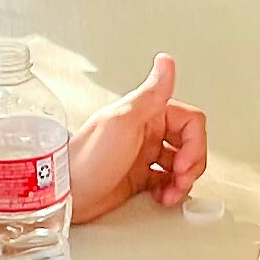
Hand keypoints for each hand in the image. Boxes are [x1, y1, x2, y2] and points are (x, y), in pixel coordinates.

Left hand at [66, 54, 205, 220]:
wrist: (65, 192)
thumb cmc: (88, 158)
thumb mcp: (122, 122)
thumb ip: (150, 94)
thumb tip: (166, 62)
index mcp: (147, 114)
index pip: (190, 121)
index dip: (194, 143)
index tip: (182, 162)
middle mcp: (147, 132)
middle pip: (189, 143)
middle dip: (191, 164)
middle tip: (180, 179)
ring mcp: (143, 155)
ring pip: (181, 164)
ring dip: (183, 180)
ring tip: (171, 193)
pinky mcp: (139, 178)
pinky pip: (167, 181)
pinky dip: (171, 190)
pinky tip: (162, 197)